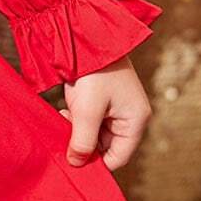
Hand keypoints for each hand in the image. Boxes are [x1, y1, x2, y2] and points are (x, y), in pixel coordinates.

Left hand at [56, 54, 150, 171]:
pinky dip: (78, 120)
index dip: (96, 163)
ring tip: (64, 118)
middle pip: (107, 146)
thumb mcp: (86, 111)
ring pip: (96, 134)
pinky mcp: (105, 99)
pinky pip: (92, 120)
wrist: (87, 36)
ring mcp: (118, 107)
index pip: (118, 158)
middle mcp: (131, 116)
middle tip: (64, 135)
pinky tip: (65, 111)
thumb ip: (82, 140)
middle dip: (84, 143)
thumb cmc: (93, 72)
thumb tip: (77, 163)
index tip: (73, 162)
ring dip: (79, 131)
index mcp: (136, 121)